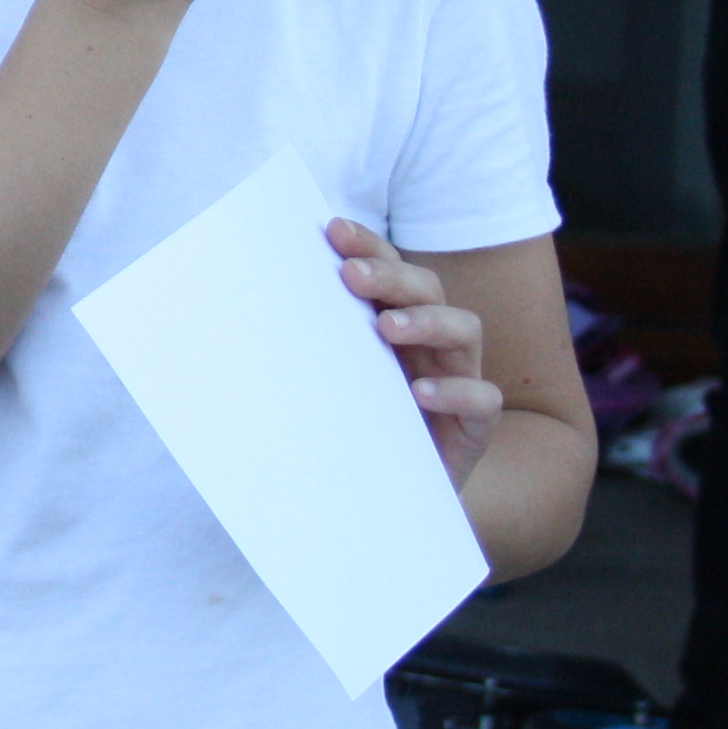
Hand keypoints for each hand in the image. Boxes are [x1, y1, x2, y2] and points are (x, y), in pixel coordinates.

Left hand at [331, 217, 499, 487]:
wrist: (388, 497)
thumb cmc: (354, 426)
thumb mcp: (328, 381)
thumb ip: (309, 344)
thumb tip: (243, 310)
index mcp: (395, 320)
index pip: (390, 269)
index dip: (368, 246)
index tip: (333, 231)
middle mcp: (431, 342)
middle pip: (427, 289)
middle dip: (391, 276)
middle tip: (351, 276)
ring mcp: (458, 378)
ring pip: (464, 330)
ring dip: (427, 321)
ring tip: (388, 326)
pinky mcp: (475, 425)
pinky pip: (483, 398)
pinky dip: (455, 391)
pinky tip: (419, 393)